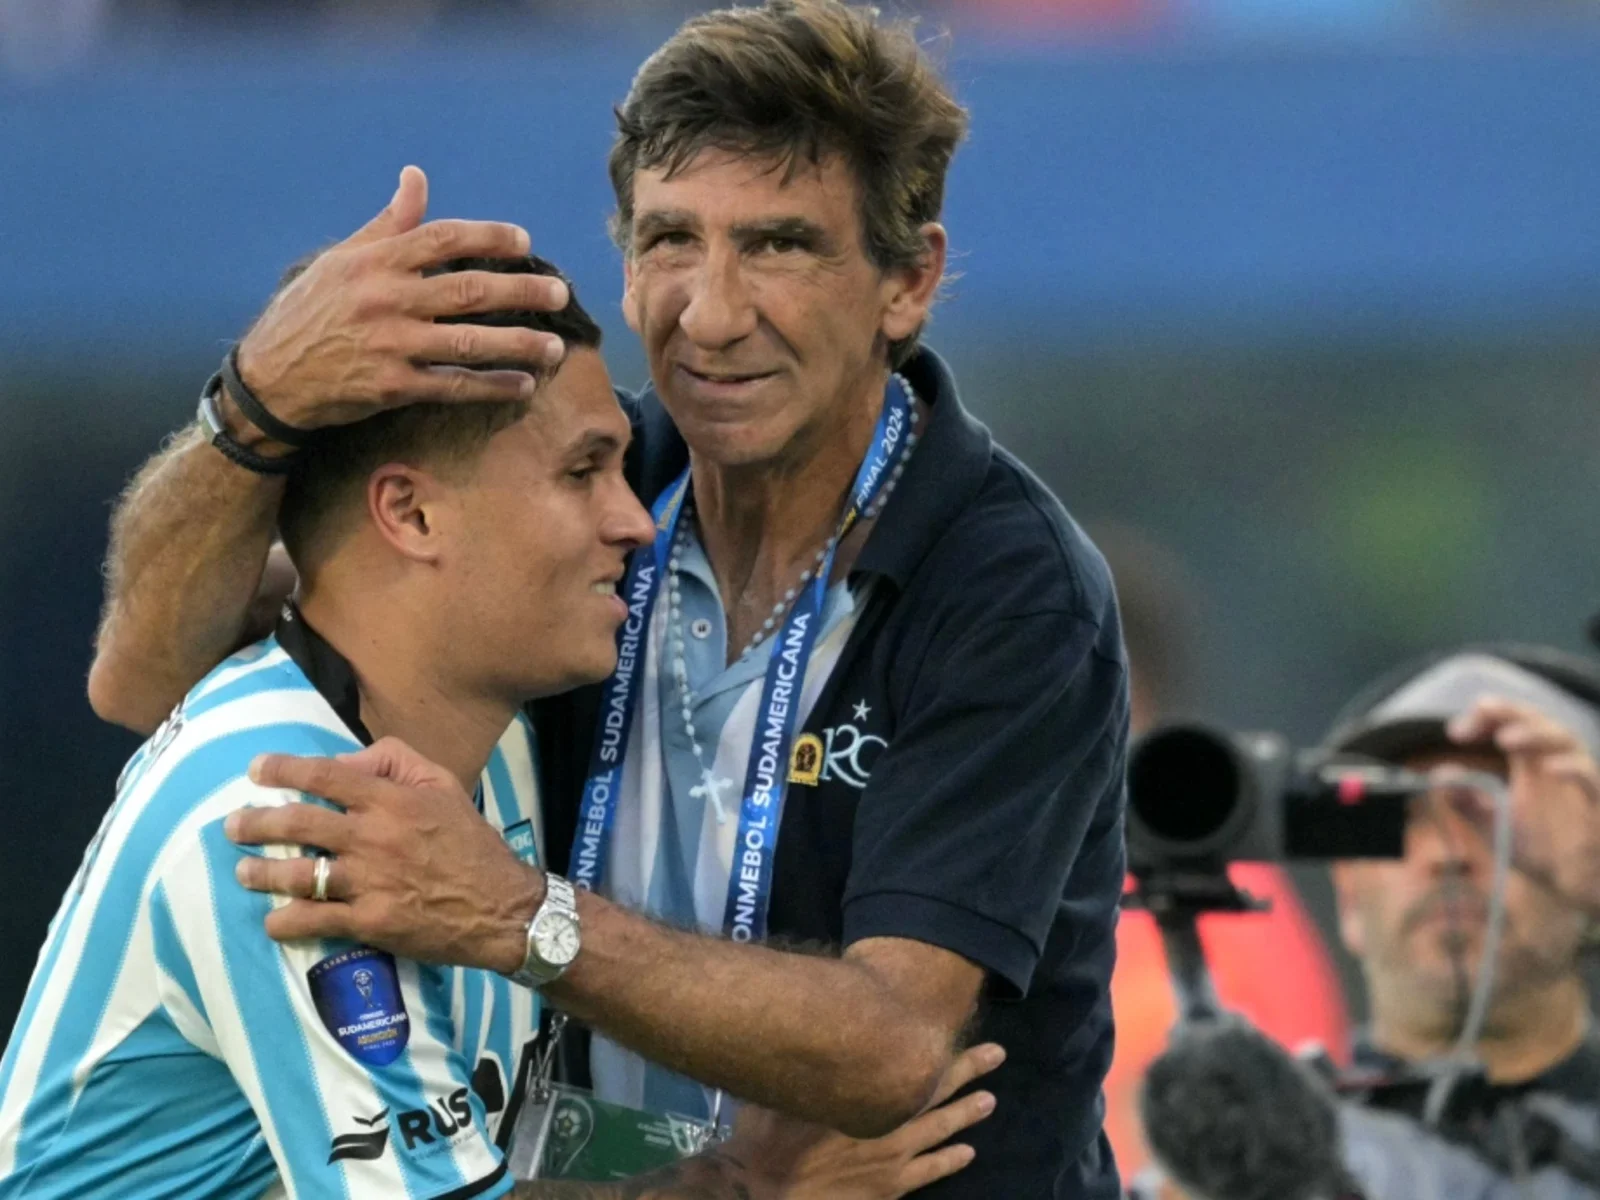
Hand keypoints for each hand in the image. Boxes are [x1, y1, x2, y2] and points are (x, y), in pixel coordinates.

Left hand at [225, 736, 538, 970]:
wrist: (501, 907)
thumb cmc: (470, 843)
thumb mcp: (445, 785)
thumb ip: (395, 761)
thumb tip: (343, 761)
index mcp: (392, 801)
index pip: (325, 776)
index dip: (284, 769)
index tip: (256, 769)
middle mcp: (374, 837)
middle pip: (298, 824)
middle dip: (256, 823)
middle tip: (234, 826)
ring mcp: (369, 882)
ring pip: (297, 875)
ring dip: (261, 873)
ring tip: (244, 872)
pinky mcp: (370, 922)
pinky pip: (313, 921)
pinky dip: (284, 922)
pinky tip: (272, 921)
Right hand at [235, 165, 569, 434]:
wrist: (269, 380)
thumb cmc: (309, 313)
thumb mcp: (341, 260)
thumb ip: (388, 223)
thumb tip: (416, 176)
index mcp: (375, 261)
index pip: (443, 238)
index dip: (488, 237)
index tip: (524, 241)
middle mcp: (386, 299)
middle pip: (469, 290)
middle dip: (521, 291)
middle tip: (560, 294)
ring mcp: (391, 344)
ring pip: (470, 342)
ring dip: (519, 345)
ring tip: (556, 348)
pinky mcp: (392, 387)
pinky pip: (454, 386)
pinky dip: (493, 386)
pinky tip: (524, 384)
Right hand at [730, 1043, 1003, 1197]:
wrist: (765, 1189)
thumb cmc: (769, 1133)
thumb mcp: (787, 1082)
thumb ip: (811, 1061)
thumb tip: (814, 1024)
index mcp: (867, 1092)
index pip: (917, 1064)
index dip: (946, 1048)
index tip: (967, 1031)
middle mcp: (889, 1121)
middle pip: (938, 1091)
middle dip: (969, 1071)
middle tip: (997, 1054)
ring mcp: (894, 1158)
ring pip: (941, 1130)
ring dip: (967, 1115)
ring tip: (990, 1101)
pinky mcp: (888, 1188)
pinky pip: (930, 1172)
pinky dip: (950, 1160)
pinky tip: (968, 1154)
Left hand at [1448, 696, 1599, 911]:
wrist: (1575, 884)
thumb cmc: (1539, 846)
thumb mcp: (1493, 822)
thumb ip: (1466, 800)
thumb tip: (1437, 775)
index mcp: (1530, 761)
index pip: (1508, 723)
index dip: (1484, 718)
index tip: (1455, 732)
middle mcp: (1556, 761)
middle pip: (1537, 721)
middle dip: (1508, 712)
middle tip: (1480, 710)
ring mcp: (1580, 778)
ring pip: (1566, 740)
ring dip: (1535, 734)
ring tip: (1505, 738)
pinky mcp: (1598, 800)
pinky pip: (1590, 777)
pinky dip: (1572, 769)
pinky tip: (1550, 768)